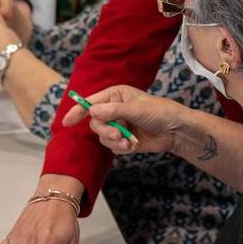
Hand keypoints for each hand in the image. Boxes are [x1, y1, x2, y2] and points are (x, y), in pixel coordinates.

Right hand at [62, 85, 183, 154]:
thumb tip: (92, 111)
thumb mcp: (136, 109)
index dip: (77, 111)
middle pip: (95, 123)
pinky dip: (120, 147)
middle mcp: (112, 109)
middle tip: (118, 135)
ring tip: (128, 141)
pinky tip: (132, 145)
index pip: (90, 103)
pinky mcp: (122, 139)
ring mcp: (117, 125)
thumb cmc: (159, 112)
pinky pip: (111, 146)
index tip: (67, 122)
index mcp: (114, 95)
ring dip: (114, 141)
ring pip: (102, 136)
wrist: (175, 130)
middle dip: (105, 131)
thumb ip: (113, 110)